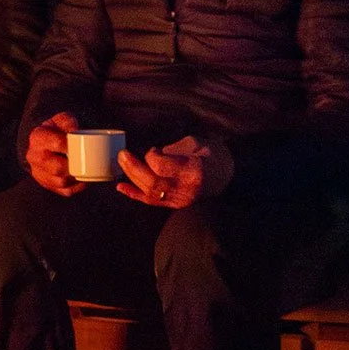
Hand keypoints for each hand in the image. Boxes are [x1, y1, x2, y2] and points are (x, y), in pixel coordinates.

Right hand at [23, 112, 84, 196]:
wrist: (40, 143)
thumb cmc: (54, 130)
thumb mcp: (59, 120)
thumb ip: (68, 121)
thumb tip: (76, 131)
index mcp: (37, 138)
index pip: (58, 143)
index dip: (72, 146)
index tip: (82, 145)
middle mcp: (34, 157)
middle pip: (58, 167)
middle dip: (75, 165)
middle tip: (86, 160)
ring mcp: (38, 173)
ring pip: (61, 182)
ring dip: (76, 178)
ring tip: (86, 170)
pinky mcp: (46, 184)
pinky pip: (64, 191)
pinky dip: (77, 187)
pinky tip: (83, 180)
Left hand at [118, 134, 233, 208]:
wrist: (228, 175)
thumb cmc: (212, 154)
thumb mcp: (195, 144)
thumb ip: (172, 150)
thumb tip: (150, 155)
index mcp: (193, 171)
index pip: (162, 167)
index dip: (151, 157)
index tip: (153, 149)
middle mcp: (185, 189)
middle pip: (152, 182)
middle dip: (133, 167)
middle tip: (122, 154)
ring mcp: (180, 200)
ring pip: (150, 192)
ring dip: (132, 178)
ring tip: (121, 163)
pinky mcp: (175, 205)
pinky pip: (151, 201)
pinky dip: (134, 194)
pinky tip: (121, 187)